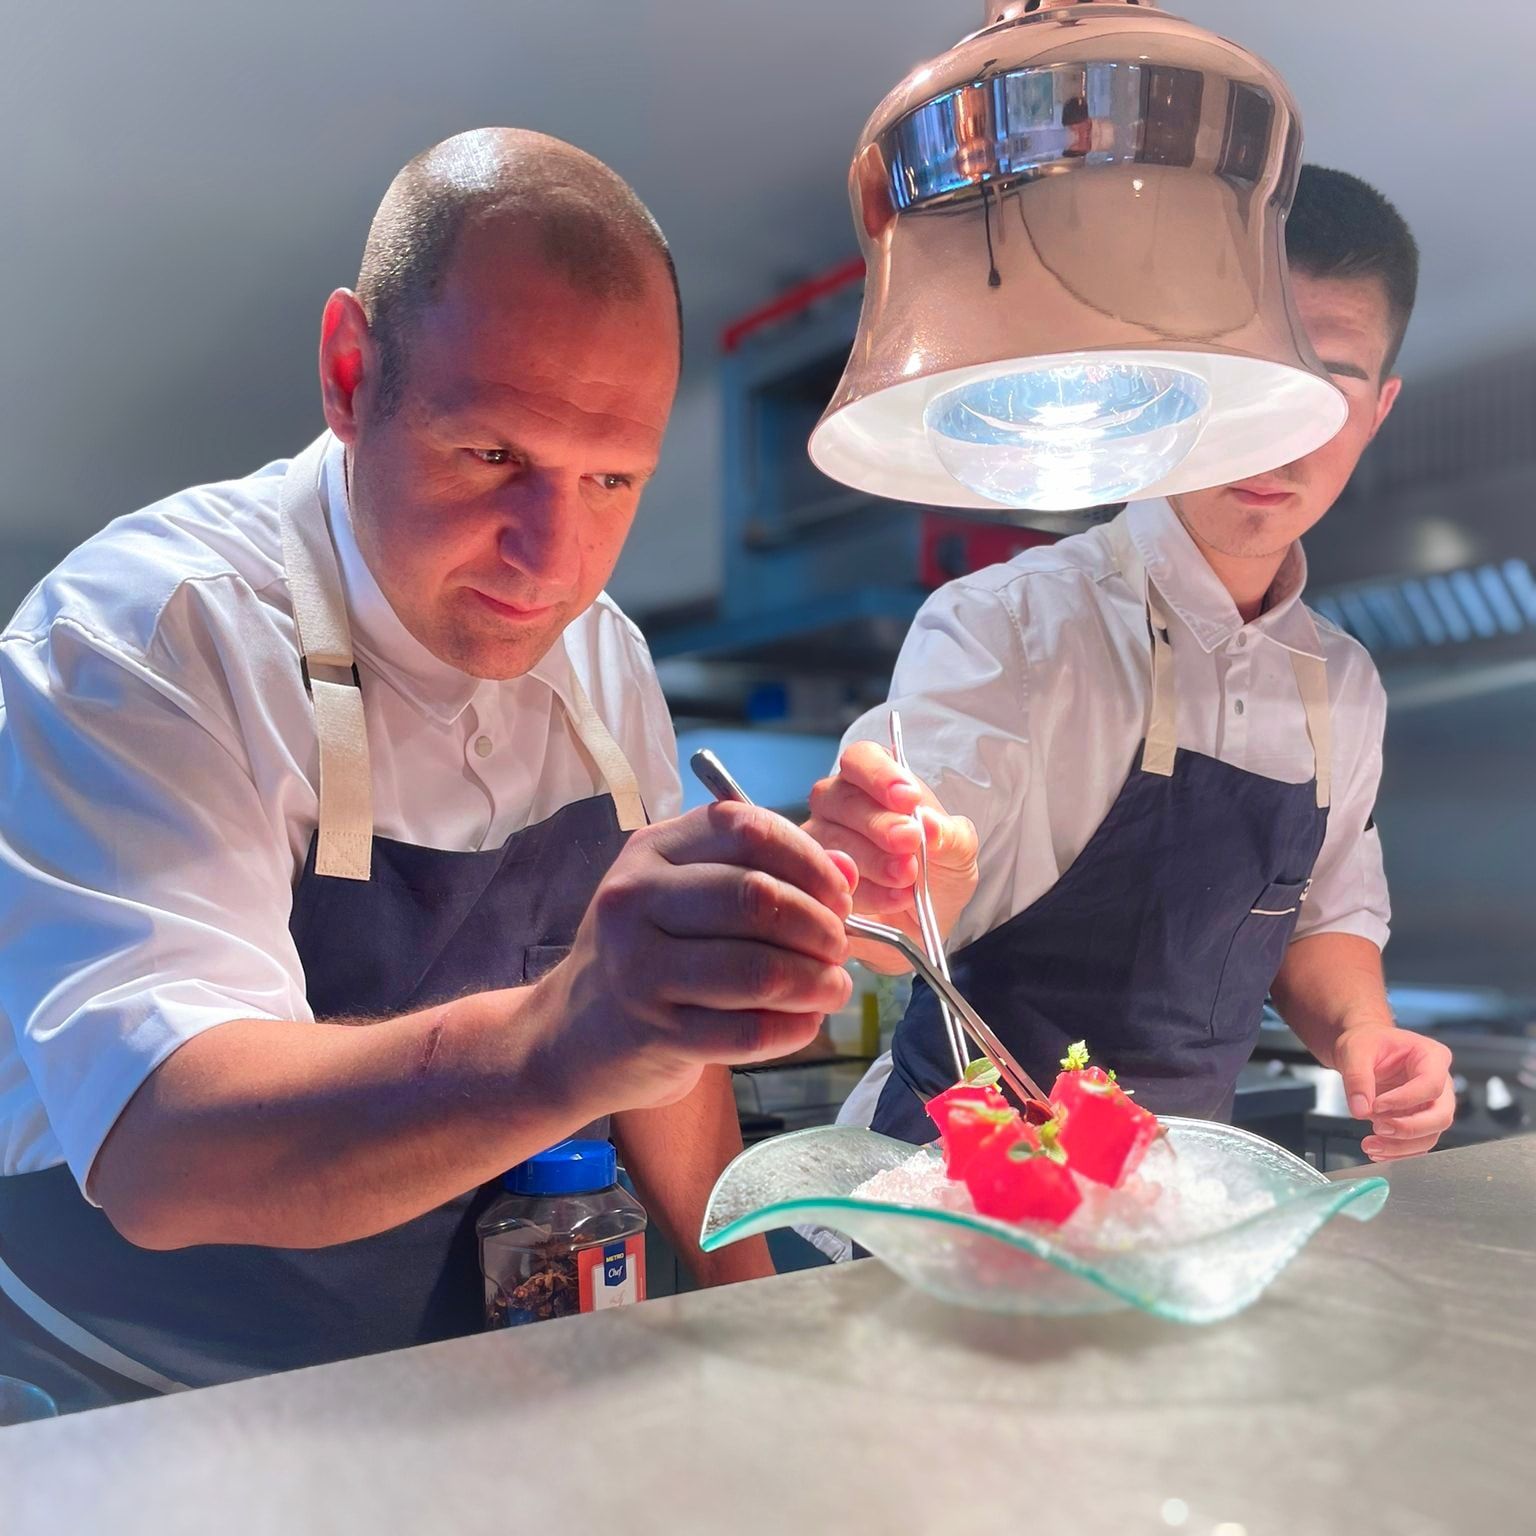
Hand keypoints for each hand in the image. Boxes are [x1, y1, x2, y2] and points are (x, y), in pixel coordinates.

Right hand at [542, 802, 855, 1111]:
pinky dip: (795, 1028)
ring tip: (833, 987)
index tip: (838, 894)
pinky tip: (806, 1022)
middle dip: (820, 925)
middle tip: (839, 947)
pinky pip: (749, 1031)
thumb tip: (847, 869)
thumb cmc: (649, 954)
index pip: (746, 829)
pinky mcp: (657, 1032)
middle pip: (757, 898)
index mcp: (652, 850)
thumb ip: (767, 873)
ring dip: (817, 982)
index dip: (809, 860)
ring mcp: (640, 968)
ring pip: (760, 969)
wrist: (573, 1034)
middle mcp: (636, 899)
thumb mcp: (690, 895)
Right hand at [804, 741, 977, 958]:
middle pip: (840, 799)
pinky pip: (828, 882)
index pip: (861, 759)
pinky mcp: (814, 882)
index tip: (908, 799)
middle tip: (909, 842)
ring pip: (830, 841)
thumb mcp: (959, 852)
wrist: (926, 922)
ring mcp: (819, 843)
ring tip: (908, 878)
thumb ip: (950, 836)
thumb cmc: (937, 872)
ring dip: (873, 861)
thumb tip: (931, 825)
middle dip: (878, 823)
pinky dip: (866, 892)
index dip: (880, 775)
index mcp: (871, 782)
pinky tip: (894, 898)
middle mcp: (837, 806)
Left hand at [1334, 1024, 1454, 1160]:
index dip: (1405, 1100)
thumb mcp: (1355, 1050)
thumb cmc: (1368, 1043)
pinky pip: (1418, 1143)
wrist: (1364, 1051)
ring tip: (1371, 1145)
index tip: (1377, 1106)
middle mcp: (1440, 1083)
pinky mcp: (1421, 1120)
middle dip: (1409, 1128)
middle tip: (1378, 1128)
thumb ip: (1357, 1078)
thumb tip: (1361, 1110)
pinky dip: (1399, 1152)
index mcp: (1432, 1056)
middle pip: (1440, 1115)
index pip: (1430, 1085)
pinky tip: (1378, 1150)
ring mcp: (1433, 1104)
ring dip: (1401, 1146)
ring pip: (1430, 1135)